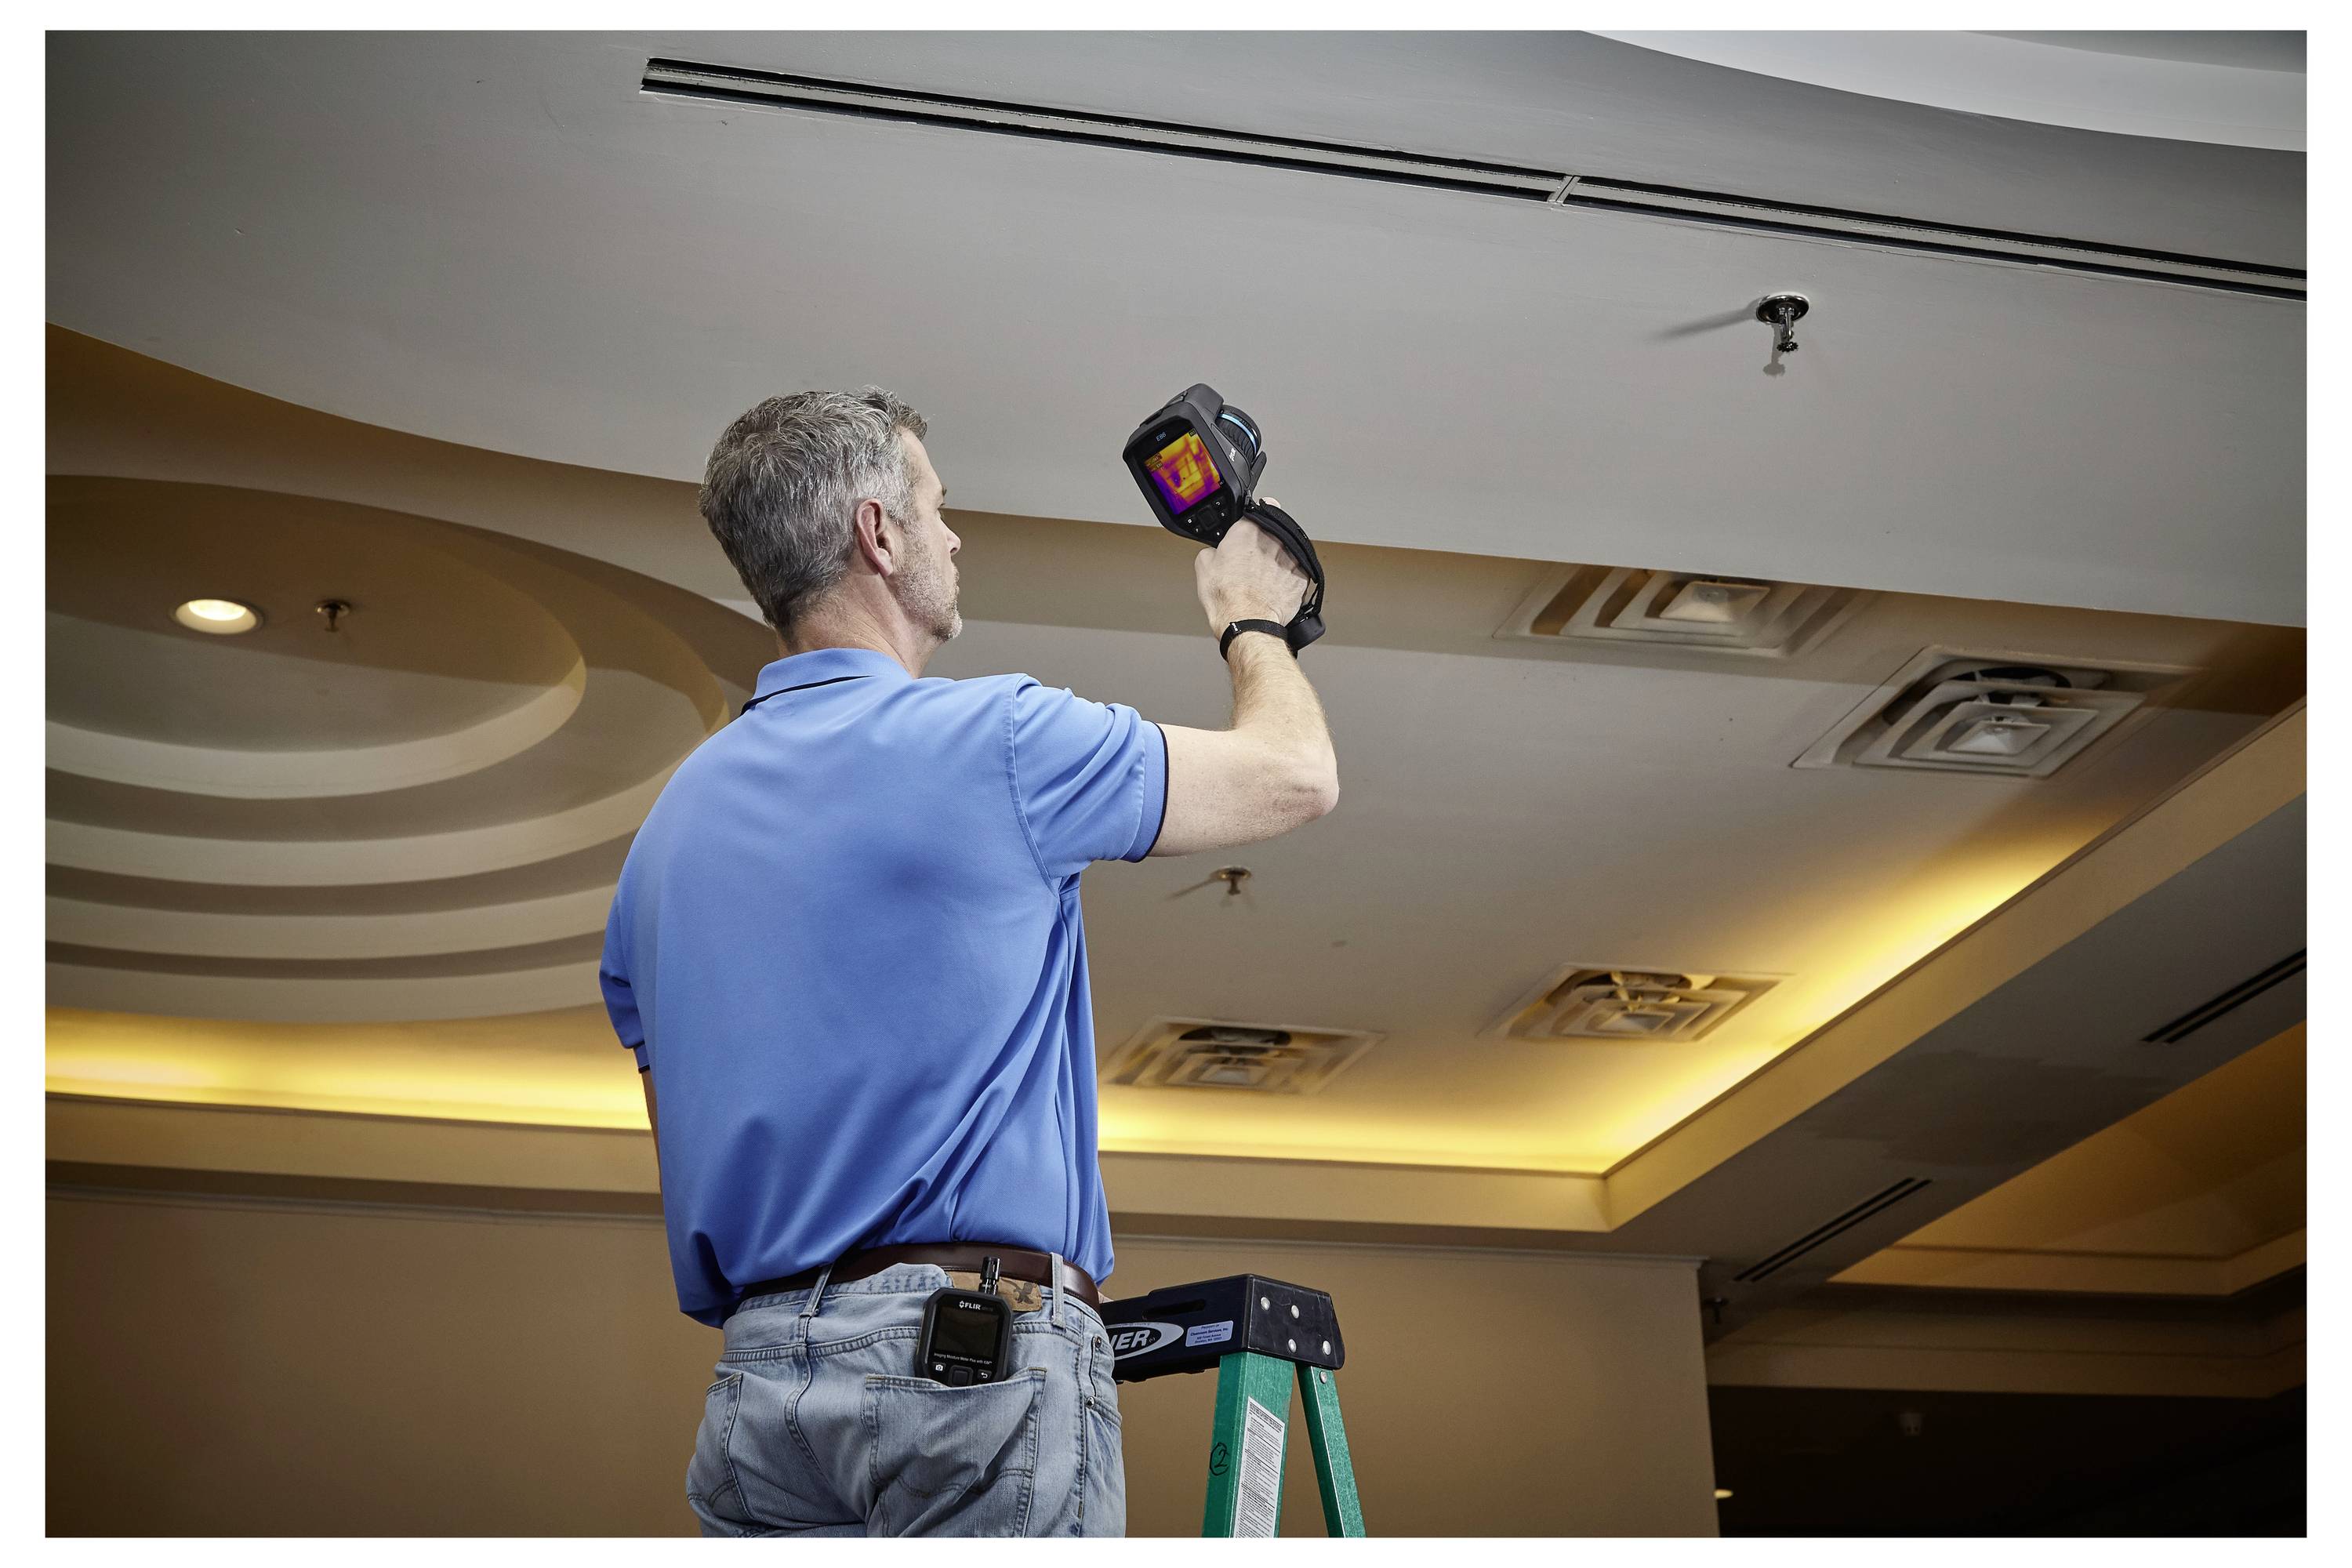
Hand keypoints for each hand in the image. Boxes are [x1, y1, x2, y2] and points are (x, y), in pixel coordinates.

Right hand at [1193, 498, 1311, 637]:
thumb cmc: (1227, 598)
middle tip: (1253, 558)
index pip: (1262, 507)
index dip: (1260, 511)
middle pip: (1275, 531)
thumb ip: (1213, 549)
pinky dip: (1288, 576)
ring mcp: (1290, 558)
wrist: (1247, 624)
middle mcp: (1273, 540)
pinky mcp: (1301, 577)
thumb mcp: (1203, 566)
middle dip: (1266, 541)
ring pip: (1288, 550)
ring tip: (1264, 576)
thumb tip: (1216, 552)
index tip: (1260, 515)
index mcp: (1248, 531)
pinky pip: (1297, 570)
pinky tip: (1275, 586)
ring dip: (1278, 559)